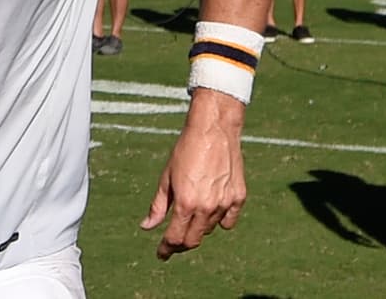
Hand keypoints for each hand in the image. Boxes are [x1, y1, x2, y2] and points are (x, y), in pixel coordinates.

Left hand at [141, 89, 245, 259]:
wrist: (213, 130)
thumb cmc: (185, 150)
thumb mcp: (166, 177)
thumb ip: (158, 205)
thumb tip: (147, 227)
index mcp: (186, 203)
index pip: (175, 238)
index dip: (166, 249)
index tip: (161, 254)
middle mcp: (207, 208)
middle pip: (194, 240)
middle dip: (181, 243)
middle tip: (173, 240)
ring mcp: (225, 204)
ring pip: (210, 229)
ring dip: (199, 228)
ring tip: (190, 214)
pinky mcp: (239, 198)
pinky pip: (228, 220)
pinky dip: (220, 219)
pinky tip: (211, 210)